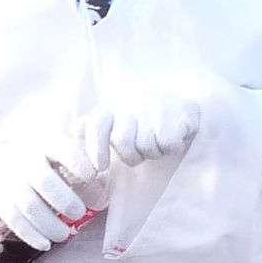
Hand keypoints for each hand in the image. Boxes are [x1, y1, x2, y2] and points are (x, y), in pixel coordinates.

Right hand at [0, 131, 93, 248]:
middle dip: (65, 201)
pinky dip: (32, 236)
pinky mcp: (3, 203)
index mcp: (47, 144)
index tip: (91, 176)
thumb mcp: (59, 152)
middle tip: (79, 213)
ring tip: (65, 234)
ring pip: (30, 206)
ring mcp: (13, 183)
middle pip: (45, 182)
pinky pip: (16, 222)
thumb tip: (101, 199)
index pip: (62, 149)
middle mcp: (27, 161)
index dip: (78, 163)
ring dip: (50, 225)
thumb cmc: (42, 159)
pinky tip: (46, 243)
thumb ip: (81, 169)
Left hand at [82, 92, 201, 169]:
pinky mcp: (180, 111)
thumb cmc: (143, 116)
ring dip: (154, 151)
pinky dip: (172, 148)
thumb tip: (76, 135)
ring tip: (158, 140)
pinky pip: (168, 144)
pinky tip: (175, 137)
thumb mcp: (115, 119)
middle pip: (124, 142)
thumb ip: (94, 128)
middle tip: (141, 150)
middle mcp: (133, 100)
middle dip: (132, 155)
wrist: (184, 95)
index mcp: (112, 105)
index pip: (97, 125)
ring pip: (147, 147)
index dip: (96, 148)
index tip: (101, 167)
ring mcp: (157, 103)